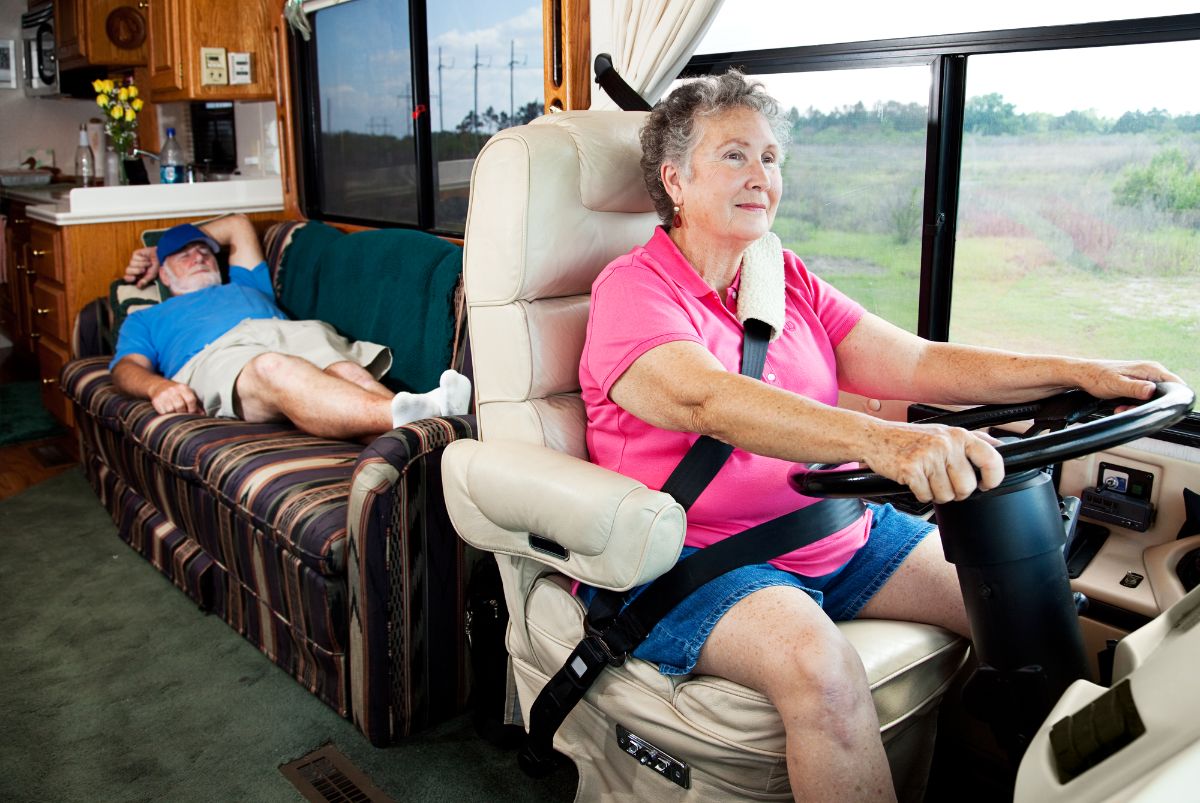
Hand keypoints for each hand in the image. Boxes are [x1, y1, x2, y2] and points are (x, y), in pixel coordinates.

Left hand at [124, 246, 159, 287]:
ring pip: (131, 263)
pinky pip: (134, 257)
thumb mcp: (152, 275)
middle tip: (144, 270)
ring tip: (148, 263)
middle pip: (127, 270)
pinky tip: (146, 258)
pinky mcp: (135, 254)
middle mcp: (134, 268)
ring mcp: (134, 260)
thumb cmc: (156, 267)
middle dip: (136, 270)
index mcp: (136, 274)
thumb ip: (144, 281)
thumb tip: (138, 287)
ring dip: (142, 264)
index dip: (128, 278)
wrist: (160, 257)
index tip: (133, 278)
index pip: (127, 277)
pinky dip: (142, 259)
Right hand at [148, 379, 200, 414]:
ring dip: (174, 414)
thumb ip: (195, 404)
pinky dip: (167, 414)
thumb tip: (203, 415)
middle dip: (183, 413)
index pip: (190, 399)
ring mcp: (163, 395)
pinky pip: (163, 412)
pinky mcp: (156, 401)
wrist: (159, 386)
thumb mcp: (187, 393)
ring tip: (176, 412)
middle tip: (184, 414)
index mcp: (183, 388)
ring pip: (171, 410)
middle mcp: (173, 390)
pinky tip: (168, 412)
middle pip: (180, 405)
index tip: (192, 412)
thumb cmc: (177, 392)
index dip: (193, 408)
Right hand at [864, 421, 1004, 503]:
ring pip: (946, 495)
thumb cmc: (909, 437)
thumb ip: (972, 439)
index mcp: (958, 435)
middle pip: (967, 487)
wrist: (874, 437)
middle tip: (943, 481)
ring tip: (926, 478)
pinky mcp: (911, 470)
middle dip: (956, 491)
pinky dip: (920, 494)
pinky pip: (926, 497)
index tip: (986, 484)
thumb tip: (1001, 445)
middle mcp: (946, 444)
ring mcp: (928, 456)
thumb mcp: (943, 432)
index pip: (991, 459)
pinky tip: (913, 480)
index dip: (993, 478)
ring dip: (936, 493)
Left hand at [1072, 359, 1182, 404]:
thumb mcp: (1116, 384)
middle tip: (1129, 408)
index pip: (1175, 383)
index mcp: (1150, 369)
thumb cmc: (1096, 377)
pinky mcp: (1137, 386)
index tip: (1155, 406)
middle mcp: (1150, 373)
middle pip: (1163, 394)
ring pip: (1151, 399)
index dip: (1171, 397)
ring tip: (1121, 408)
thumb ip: (1134, 388)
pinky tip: (1119, 407)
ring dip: (1137, 407)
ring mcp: (1144, 379)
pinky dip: (1132, 406)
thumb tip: (1151, 391)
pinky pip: (1142, 399)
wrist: (1082, 376)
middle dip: (1148, 406)